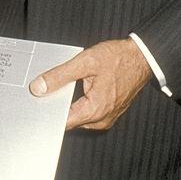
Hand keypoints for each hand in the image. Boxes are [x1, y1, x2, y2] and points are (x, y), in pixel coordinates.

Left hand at [30, 38, 151, 130]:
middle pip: (69, 119)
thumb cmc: (119, 58)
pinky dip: (80, 102)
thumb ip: (60, 76)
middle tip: (52, 87)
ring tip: (70, 84)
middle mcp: (101, 119)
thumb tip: (39, 87)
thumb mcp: (85, 62)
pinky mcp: (109, 112)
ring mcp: (106, 117)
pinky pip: (88, 112)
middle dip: (58, 105)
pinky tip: (80, 87)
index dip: (48, 112)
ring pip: (78, 116)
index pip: (62, 122)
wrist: (141, 57)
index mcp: (95, 110)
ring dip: (70, 103)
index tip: (38, 102)